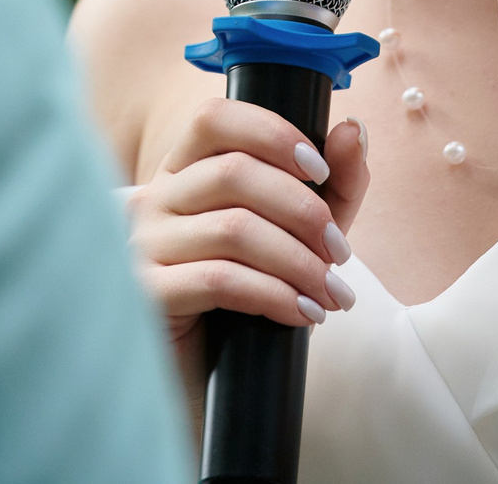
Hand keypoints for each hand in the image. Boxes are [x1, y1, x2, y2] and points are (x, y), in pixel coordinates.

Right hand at [126, 102, 368, 386]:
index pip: (215, 118)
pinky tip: (304, 314)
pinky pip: (218, 280)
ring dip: (298, 261)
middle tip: (340, 253)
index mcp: (186, 168)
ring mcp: (143, 245)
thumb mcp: (306, 231)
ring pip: (232, 229)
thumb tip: (353, 129)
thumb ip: (335, 179)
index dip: (272, 133)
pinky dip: (274, 295)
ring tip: (333, 293)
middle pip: (234, 173)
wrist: (216, 379)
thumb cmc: (257, 291)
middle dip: (303, 211)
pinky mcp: (147, 293)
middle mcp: (156, 197)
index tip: (319, 169)